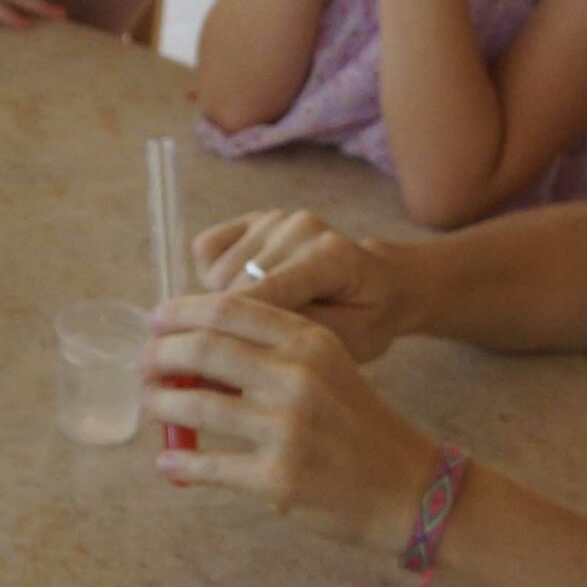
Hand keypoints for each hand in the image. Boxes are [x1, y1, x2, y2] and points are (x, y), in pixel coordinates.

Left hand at [143, 295, 439, 552]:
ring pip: (196, 407)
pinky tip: (168, 463)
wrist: (409, 488)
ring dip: (160, 406)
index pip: (228, 310)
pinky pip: (207, 466)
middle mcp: (296, 378)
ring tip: (150, 407)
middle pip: (203, 350)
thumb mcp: (330, 367)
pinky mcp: (277, 478)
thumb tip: (198, 346)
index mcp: (309, 342)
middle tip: (144, 366)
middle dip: (159, 356)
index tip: (155, 320)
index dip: (180, 313)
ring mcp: (286, 429)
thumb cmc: (359, 425)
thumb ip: (275, 351)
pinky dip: (178, 464)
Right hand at [192, 209, 415, 361]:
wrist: (381, 283)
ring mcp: (275, 219)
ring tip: (256, 320)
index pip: (264, 295)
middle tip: (236, 353)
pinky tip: (243, 293)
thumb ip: (299, 336)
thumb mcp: (349, 343)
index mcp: (329, 256)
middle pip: (232, 287)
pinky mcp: (253, 219)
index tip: (206, 367)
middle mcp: (299, 227)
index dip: (229, 332)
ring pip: (215, 273)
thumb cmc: (366, 319)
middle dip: (228, 326)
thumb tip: (242, 343)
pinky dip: (213, 276)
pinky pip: (207, 249)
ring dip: (223, 305)